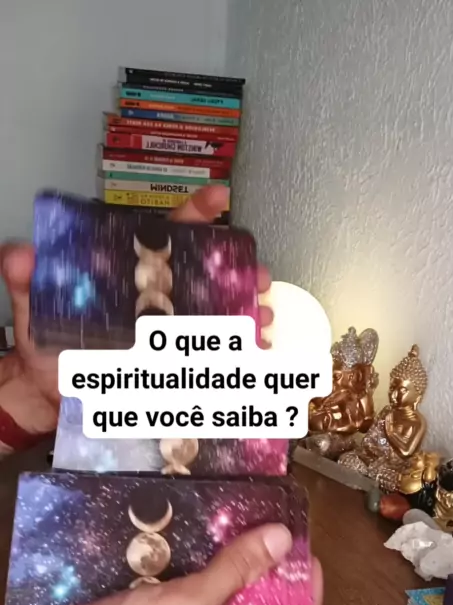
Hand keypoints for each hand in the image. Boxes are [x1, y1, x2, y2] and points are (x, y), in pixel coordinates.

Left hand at [0, 186, 272, 435]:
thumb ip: (25, 279)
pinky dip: (237, 356)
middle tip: (258, 277)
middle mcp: (156, 299)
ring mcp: (167, 333)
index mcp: (129, 275)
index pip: (165, 235)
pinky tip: (255, 356)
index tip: (218, 198)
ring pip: (217, 314)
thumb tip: (19, 254)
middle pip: (207, 273)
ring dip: (247, 313)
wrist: (45, 394)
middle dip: (239, 271)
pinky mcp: (173, 365)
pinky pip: (210, 357)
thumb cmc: (43, 345)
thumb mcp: (32, 306)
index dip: (194, 213)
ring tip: (264, 321)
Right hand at [0, 524, 322, 604]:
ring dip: (223, 568)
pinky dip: (186, 572)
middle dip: (264, 576)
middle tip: (263, 532)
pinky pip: (178, 600)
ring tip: (225, 529)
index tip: (308, 559)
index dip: (309, 601)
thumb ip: (234, 573)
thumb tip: (282, 542)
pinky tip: (178, 544)